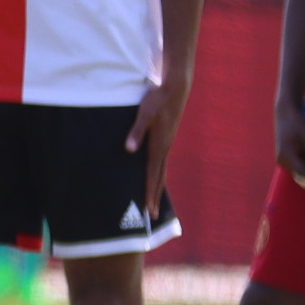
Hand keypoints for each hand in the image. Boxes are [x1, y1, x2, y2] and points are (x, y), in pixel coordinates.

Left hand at [123, 76, 188, 211]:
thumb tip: (128, 150)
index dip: (149, 193)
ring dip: (157, 186)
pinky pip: (162, 161)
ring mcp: (167, 143)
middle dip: (154, 196)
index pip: (152, 175)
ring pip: (162, 170)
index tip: (148, 210)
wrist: (175, 88)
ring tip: (154, 201)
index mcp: (158, 146)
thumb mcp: (143, 114)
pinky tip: (155, 175)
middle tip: (153, 215)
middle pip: (159, 177)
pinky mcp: (166, 138)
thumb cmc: (157, 100)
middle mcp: (165, 148)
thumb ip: (135, 132)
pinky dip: (158, 173)